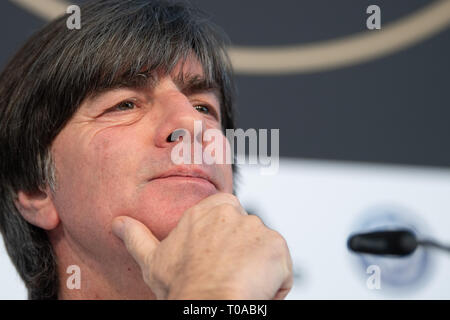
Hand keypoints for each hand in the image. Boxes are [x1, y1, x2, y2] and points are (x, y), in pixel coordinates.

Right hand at [111, 192, 292, 299]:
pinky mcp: (277, 246)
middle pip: (247, 235)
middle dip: (242, 254)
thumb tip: (117, 223)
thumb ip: (137, 236)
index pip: (227, 214)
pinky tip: (254, 292)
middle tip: (226, 276)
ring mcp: (258, 228)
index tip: (218, 257)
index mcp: (208, 210)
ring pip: (264, 252)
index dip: (225, 239)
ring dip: (257, 269)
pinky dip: (274, 283)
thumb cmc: (182, 286)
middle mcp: (235, 213)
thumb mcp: (153, 259)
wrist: (206, 307)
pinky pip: (282, 268)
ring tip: (238, 286)